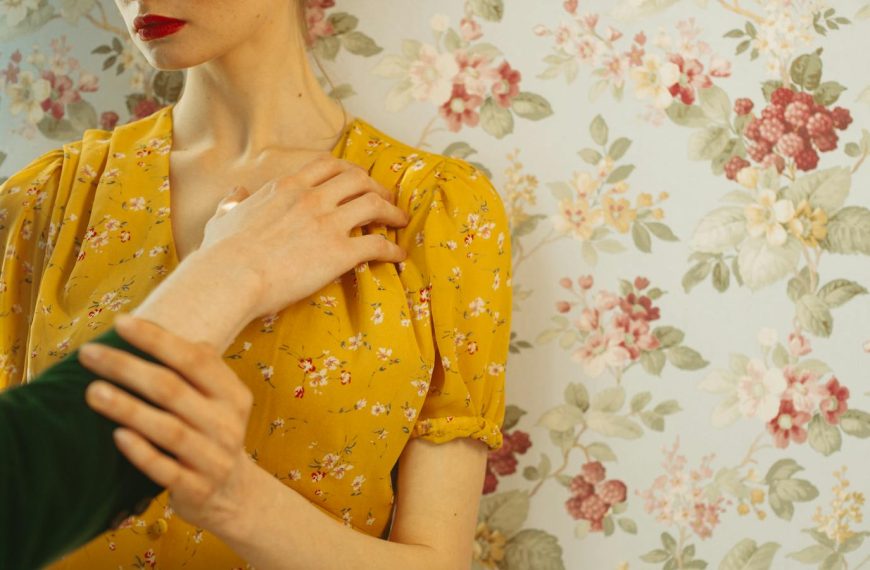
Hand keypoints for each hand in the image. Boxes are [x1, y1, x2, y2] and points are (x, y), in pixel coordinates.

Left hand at [79, 314, 256, 530]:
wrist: (233, 493)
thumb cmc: (211, 433)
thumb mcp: (218, 398)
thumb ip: (197, 366)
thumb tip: (155, 327)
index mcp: (233, 395)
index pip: (195, 359)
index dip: (157, 340)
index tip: (120, 323)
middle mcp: (227, 424)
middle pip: (173, 390)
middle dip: (127, 368)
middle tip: (89, 354)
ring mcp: (214, 459)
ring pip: (168, 429)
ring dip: (127, 408)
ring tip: (92, 391)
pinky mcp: (197, 489)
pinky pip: (164, 469)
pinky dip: (141, 452)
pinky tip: (116, 436)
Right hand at [197, 153, 409, 318]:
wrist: (230, 278)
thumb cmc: (221, 254)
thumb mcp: (224, 218)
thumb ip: (234, 203)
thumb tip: (235, 194)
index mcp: (286, 188)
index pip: (327, 165)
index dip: (348, 170)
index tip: (357, 180)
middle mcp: (311, 198)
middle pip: (357, 178)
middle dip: (376, 186)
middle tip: (385, 198)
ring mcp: (327, 223)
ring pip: (373, 204)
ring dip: (391, 211)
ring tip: (399, 221)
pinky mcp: (339, 252)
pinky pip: (376, 245)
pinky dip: (392, 248)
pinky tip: (399, 254)